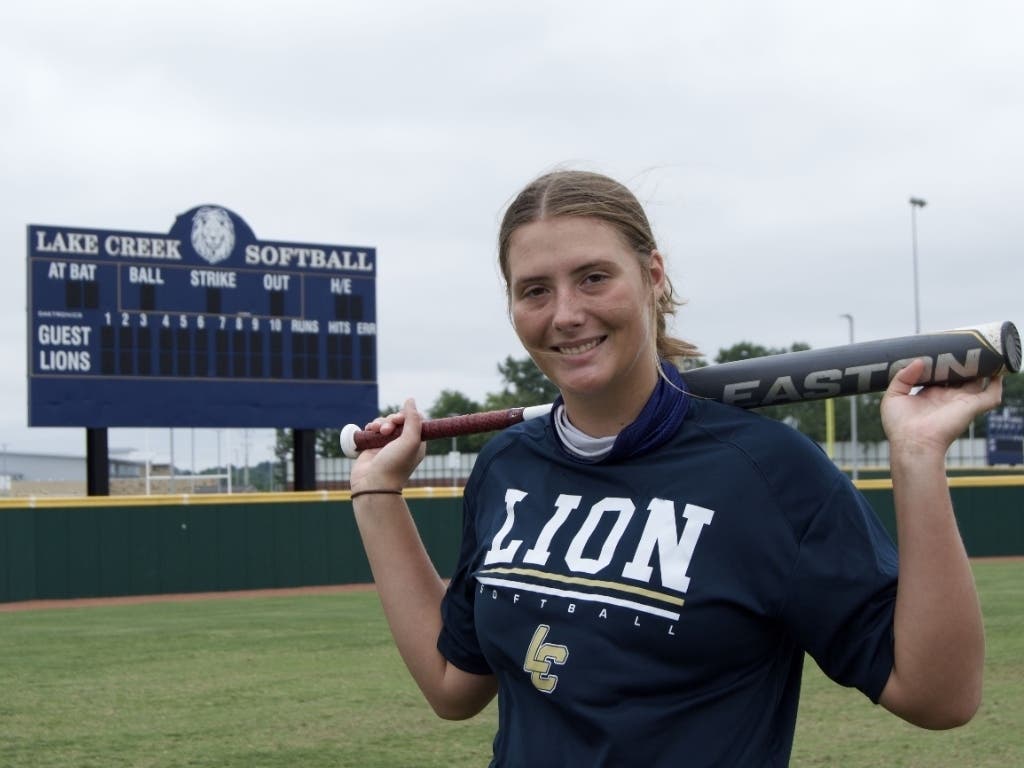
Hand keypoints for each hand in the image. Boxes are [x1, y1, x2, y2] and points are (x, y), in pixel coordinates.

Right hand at [350, 398, 426, 492]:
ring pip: (384, 423)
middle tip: (387, 430)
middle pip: (397, 420)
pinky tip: (369, 431)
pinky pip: (373, 429)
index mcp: (416, 443)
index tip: (399, 419)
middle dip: (390, 420)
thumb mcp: (411, 441)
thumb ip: (413, 419)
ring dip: (380, 423)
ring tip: (377, 432)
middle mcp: (402, 443)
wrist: (373, 484)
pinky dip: (371, 427)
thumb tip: (410, 400)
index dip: (405, 416)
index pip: (413, 420)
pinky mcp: (372, 446)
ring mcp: (386, 444)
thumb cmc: (395, 465)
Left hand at [881, 359, 1003, 457]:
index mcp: (930, 396)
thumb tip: (919, 361)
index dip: (944, 363)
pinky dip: (998, 384)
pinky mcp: (972, 408)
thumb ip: (903, 376)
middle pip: (961, 376)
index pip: (941, 376)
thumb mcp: (893, 397)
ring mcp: (961, 402)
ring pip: (978, 382)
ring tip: (985, 350)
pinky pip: (991, 395)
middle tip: (965, 343)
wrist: (913, 443)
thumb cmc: (900, 426)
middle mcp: (948, 398)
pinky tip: (999, 370)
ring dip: (982, 368)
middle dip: (964, 362)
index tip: (943, 347)